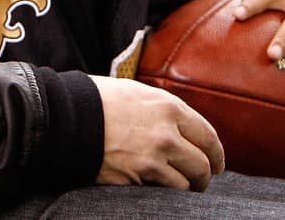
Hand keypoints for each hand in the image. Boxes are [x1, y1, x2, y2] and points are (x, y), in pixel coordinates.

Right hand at [92, 76, 223, 190]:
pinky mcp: (138, 177)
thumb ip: (165, 110)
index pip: (208, 137)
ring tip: (179, 185)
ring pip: (187, 183)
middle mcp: (167, 133)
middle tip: (200, 180)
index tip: (216, 163)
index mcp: (169, 107)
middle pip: (203, 164)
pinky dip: (165, 192)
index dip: (216, 154)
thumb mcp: (138, 93)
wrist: (68, 117)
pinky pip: (165, 192)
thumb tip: (185, 127)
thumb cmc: (100, 100)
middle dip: (205, 175)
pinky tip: (158, 186)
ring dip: (186, 187)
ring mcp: (153, 157)